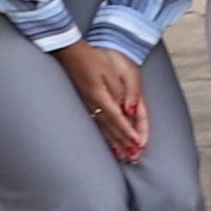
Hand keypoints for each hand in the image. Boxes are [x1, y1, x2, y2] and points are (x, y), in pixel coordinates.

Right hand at [52, 40, 151, 163]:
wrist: (72, 52)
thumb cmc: (96, 58)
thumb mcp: (114, 72)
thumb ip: (125, 92)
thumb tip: (131, 111)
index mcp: (102, 96)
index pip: (119, 120)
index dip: (128, 133)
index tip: (138, 145)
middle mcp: (94, 104)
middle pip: (112, 128)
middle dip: (124, 144)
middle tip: (134, 158)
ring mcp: (89, 105)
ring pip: (104, 128)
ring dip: (115, 143)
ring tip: (124, 157)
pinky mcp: (86, 103)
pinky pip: (98, 124)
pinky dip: (105, 135)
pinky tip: (108, 143)